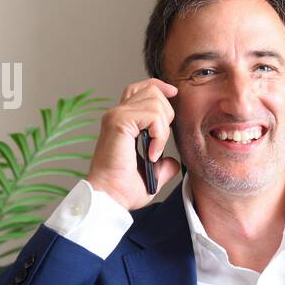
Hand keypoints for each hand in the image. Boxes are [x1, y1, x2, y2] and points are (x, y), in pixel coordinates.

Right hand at [86, 78, 182, 209]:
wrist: (110, 197)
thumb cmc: (123, 189)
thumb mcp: (151, 175)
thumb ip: (163, 165)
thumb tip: (173, 162)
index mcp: (123, 121)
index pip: (141, 89)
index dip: (159, 87)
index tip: (173, 94)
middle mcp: (117, 114)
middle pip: (152, 89)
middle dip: (167, 114)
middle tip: (158, 143)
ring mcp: (116, 116)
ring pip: (156, 102)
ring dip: (163, 129)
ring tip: (154, 151)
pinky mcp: (119, 121)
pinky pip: (153, 116)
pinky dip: (159, 135)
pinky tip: (151, 153)